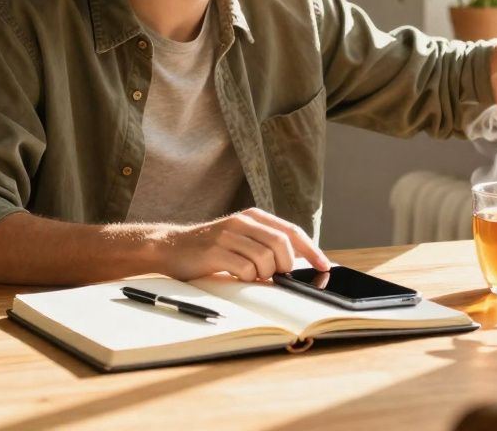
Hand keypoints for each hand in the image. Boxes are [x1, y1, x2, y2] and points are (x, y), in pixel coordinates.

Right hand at [150, 207, 330, 281]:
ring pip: (265, 259)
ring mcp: (228, 235)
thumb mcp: (241, 240)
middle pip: (282, 245)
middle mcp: (243, 222)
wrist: (171, 248)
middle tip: (275, 276)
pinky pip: (245, 269)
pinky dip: (247, 279)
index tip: (324, 266)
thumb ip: (266, 246)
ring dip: (263, 275)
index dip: (311, 250)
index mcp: (253, 217)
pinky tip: (237, 277)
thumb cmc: (211, 249)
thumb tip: (297, 265)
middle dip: (284, 266)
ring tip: (250, 276)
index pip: (292, 231)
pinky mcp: (215, 251)